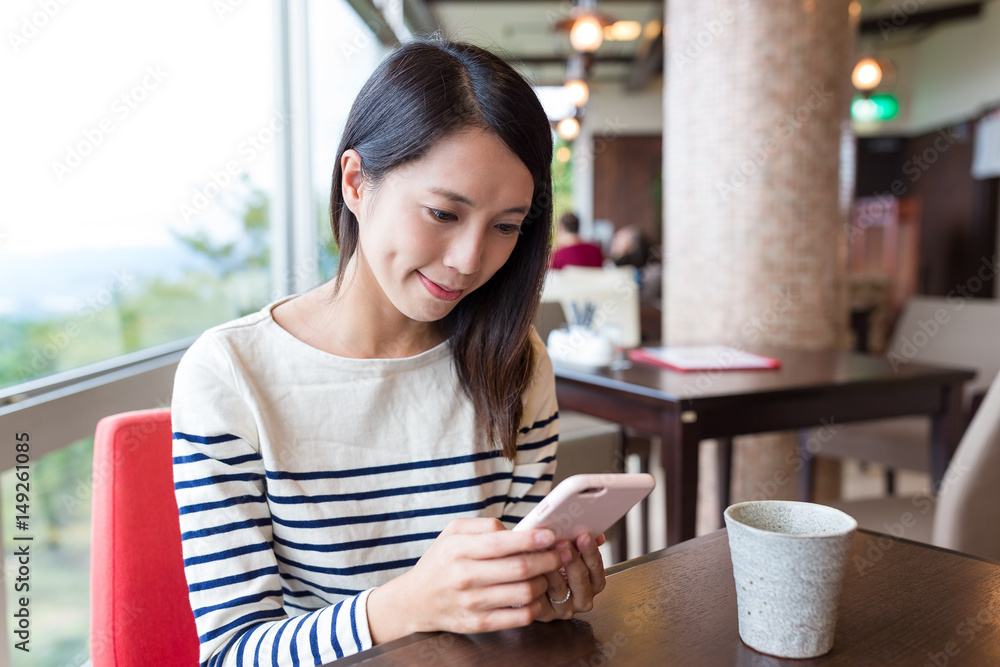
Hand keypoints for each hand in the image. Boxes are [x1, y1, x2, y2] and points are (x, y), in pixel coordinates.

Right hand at [366, 518, 562, 642]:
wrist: (416, 600)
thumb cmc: (440, 561)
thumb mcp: (453, 532)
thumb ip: (484, 525)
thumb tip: (516, 530)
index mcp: (459, 549)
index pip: (503, 543)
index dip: (532, 539)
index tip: (551, 535)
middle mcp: (464, 576)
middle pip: (520, 569)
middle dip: (548, 560)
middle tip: (561, 553)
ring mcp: (472, 603)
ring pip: (524, 593)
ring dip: (544, 582)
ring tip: (547, 574)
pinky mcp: (479, 624)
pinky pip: (519, 618)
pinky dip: (535, 606)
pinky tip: (536, 595)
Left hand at [537, 532, 606, 620]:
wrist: (528, 584)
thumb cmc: (552, 564)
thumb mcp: (568, 551)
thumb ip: (581, 543)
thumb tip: (596, 534)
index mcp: (592, 583)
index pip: (596, 568)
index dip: (591, 551)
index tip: (584, 536)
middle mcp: (582, 598)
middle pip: (581, 579)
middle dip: (572, 558)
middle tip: (563, 542)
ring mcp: (564, 608)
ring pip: (560, 589)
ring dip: (551, 568)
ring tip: (543, 551)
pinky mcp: (545, 614)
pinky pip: (541, 601)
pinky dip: (536, 583)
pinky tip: (532, 570)